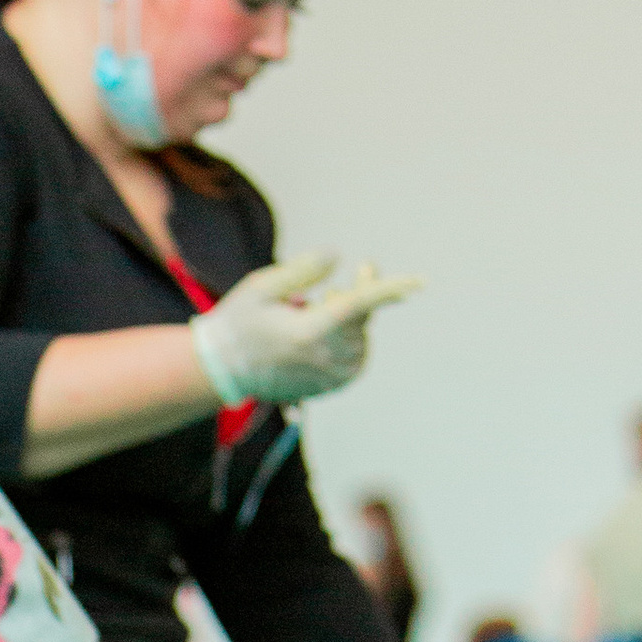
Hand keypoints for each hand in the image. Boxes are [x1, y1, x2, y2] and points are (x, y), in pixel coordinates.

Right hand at [189, 250, 421, 408]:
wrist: (222, 369)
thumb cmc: (240, 322)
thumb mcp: (262, 286)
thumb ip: (302, 270)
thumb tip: (337, 256)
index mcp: (307, 333)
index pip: (358, 306)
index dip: (388, 290)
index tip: (418, 282)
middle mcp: (324, 359)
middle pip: (362, 317)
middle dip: (359, 292)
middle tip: (347, 275)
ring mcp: (329, 377)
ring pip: (362, 336)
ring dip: (349, 317)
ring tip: (314, 314)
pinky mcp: (332, 386)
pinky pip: (357, 354)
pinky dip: (348, 338)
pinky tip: (321, 333)